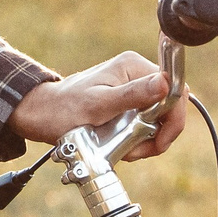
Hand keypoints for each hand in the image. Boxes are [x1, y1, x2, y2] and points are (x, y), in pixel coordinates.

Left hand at [9, 52, 186, 160]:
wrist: (42, 116)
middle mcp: (136, 73)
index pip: (175, 90)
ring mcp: (133, 88)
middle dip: (158, 135)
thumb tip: (165, 84)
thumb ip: (132, 95)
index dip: (174, 119)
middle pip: (170, 108)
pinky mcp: (128, 104)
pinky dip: (139, 140)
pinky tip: (123, 147)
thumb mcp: (98, 105)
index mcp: (133, 66)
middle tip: (137, 150)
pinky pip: (147, 124)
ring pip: (160, 120)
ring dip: (147, 141)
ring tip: (125, 150)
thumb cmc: (64, 109)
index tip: (159, 141)